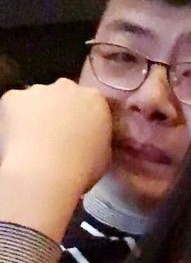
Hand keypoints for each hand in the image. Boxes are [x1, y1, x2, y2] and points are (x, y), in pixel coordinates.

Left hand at [0, 78, 112, 192]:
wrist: (45, 174)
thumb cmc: (82, 168)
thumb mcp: (105, 153)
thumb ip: (99, 135)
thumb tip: (91, 137)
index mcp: (95, 99)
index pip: (91, 101)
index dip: (85, 117)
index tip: (81, 132)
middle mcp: (67, 87)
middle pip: (64, 94)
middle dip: (62, 109)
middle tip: (59, 135)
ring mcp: (38, 90)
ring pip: (38, 99)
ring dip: (39, 113)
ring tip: (37, 140)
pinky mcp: (13, 97)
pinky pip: (15, 105)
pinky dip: (16, 118)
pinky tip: (21, 138)